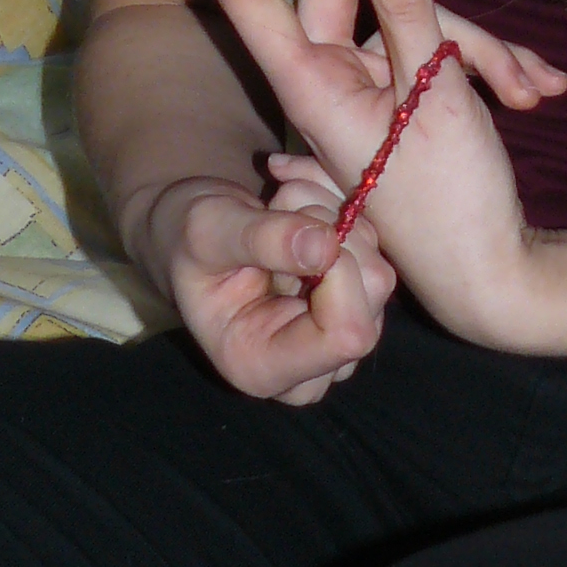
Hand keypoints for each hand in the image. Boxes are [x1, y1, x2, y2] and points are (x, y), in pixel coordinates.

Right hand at [138, 170, 395, 406]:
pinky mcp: (357, 302)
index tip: (297, 228)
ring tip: (281, 199)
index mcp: (264, 367)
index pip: (346, 335)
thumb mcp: (207, 231)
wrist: (196, 232)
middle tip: (279, 200)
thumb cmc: (188, 240)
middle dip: (332, 231)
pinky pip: (377, 248)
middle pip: (372, 297)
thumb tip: (325, 246)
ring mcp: (338, 334)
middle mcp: (311, 365)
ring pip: (378, 269)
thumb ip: (260, 239)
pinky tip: (299, 200)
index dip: (337, 272)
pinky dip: (344, 208)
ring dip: (335, 214)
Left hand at [217, 0, 563, 346]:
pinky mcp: (404, 98)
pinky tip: (538, 90)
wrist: (491, 278)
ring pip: (410, 20)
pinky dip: (486, 65)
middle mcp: (327, 78)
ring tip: (533, 88)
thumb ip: (406, 9)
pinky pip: (435, 53)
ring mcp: (366, 88)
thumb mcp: (434, 94)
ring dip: (478, 42)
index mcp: (308, 81)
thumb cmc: (451, 198)